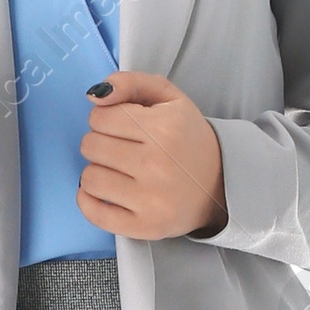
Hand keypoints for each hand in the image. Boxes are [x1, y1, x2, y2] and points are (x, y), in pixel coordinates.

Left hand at [78, 69, 226, 240]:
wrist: (220, 183)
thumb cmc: (187, 138)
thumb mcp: (168, 98)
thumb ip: (131, 83)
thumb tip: (93, 95)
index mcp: (164, 128)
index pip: (99, 117)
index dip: (106, 118)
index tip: (122, 126)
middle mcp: (157, 164)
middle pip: (90, 146)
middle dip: (100, 143)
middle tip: (122, 148)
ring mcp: (151, 199)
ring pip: (89, 178)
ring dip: (97, 171)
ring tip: (119, 171)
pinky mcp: (145, 226)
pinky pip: (94, 213)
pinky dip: (89, 201)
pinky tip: (105, 192)